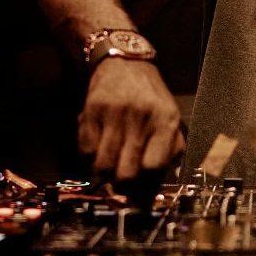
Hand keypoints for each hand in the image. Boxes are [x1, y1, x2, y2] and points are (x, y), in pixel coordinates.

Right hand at [78, 58, 184, 179]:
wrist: (125, 62)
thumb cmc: (150, 97)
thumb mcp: (169, 117)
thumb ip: (170, 149)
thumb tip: (154, 187)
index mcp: (165, 120)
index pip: (154, 167)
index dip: (145, 186)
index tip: (140, 192)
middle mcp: (141, 117)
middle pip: (127, 173)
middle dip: (123, 187)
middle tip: (121, 186)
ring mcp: (114, 113)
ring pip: (103, 166)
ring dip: (104, 175)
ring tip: (109, 169)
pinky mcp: (92, 111)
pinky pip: (85, 151)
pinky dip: (89, 158)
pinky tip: (98, 150)